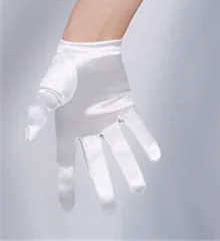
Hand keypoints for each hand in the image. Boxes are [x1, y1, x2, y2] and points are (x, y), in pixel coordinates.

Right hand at [24, 38, 160, 210]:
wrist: (88, 48)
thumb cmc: (64, 70)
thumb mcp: (47, 93)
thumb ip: (39, 113)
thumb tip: (29, 133)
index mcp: (68, 129)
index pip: (66, 163)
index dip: (66, 185)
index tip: (68, 208)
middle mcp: (89, 128)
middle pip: (98, 163)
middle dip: (103, 186)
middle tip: (110, 207)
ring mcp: (108, 117)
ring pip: (121, 148)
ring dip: (130, 167)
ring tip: (139, 188)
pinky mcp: (124, 104)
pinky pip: (136, 126)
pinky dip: (145, 140)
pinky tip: (154, 156)